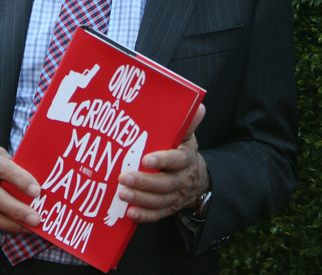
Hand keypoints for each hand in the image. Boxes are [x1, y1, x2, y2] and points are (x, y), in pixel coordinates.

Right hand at [0, 138, 41, 232]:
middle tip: (35, 219)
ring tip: (28, 228)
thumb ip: (9, 163)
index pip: (1, 168)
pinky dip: (1, 224)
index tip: (36, 191)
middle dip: (17, 210)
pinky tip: (14, 225)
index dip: (20, 180)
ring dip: (10, 224)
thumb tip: (31, 180)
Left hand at [116, 104, 208, 222]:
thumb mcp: (187, 138)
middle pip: (165, 184)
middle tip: (124, 177)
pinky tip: (129, 213)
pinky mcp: (169, 208)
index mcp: (186, 159)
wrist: (196, 179)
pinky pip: (157, 215)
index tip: (145, 159)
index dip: (162, 161)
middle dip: (144, 182)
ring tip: (122, 194)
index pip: (176, 160)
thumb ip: (187, 124)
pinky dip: (144, 216)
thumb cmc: (183, 152)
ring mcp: (175, 196)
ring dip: (140, 198)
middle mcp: (181, 180)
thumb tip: (198, 105)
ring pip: (159, 200)